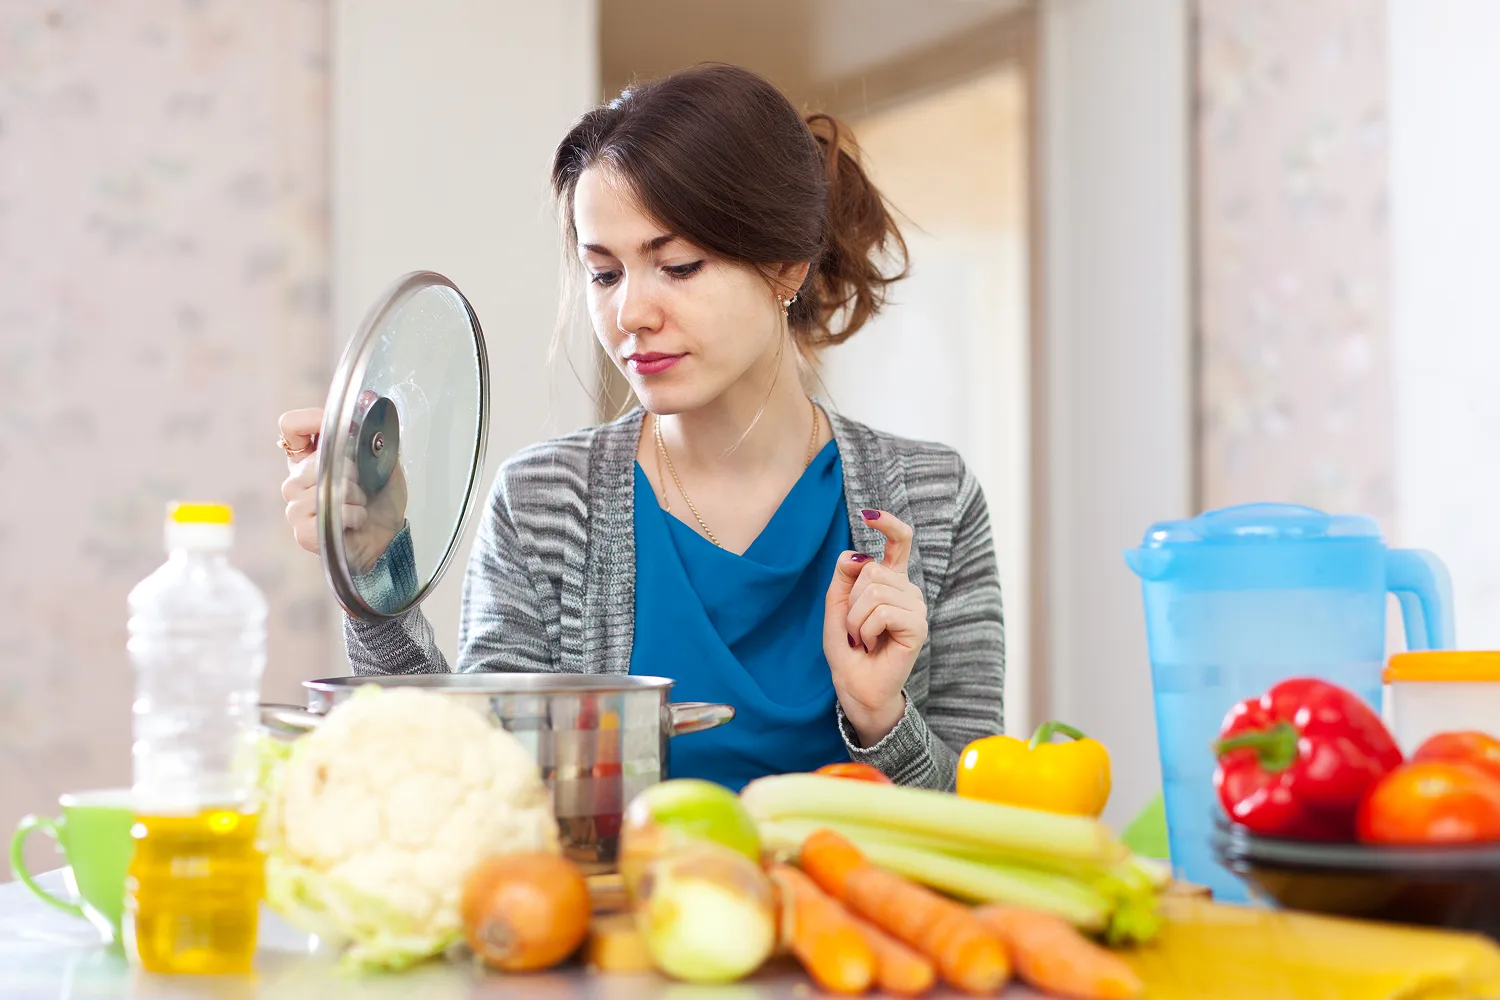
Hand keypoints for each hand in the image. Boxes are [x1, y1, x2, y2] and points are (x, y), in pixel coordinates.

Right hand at [279, 407, 408, 572]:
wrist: (390, 538)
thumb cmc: (382, 501)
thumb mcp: (383, 460)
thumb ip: (373, 431)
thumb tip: (370, 397)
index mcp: (309, 458)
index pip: (290, 426)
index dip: (312, 420)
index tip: (343, 427)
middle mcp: (296, 481)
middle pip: (313, 461)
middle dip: (349, 471)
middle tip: (363, 484)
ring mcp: (295, 508)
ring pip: (321, 489)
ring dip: (353, 496)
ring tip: (361, 504)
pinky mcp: (303, 533)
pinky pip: (328, 513)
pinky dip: (352, 516)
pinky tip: (356, 521)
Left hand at [823, 509, 928, 746]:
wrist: (856, 685)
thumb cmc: (848, 648)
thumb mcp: (836, 606)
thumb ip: (842, 578)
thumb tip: (857, 557)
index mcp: (891, 581)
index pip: (899, 542)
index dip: (888, 524)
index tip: (869, 514)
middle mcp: (907, 590)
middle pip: (871, 570)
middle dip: (851, 601)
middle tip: (855, 628)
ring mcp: (915, 607)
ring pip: (874, 590)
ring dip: (856, 619)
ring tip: (863, 638)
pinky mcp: (917, 625)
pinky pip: (881, 612)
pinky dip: (866, 630)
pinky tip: (872, 645)